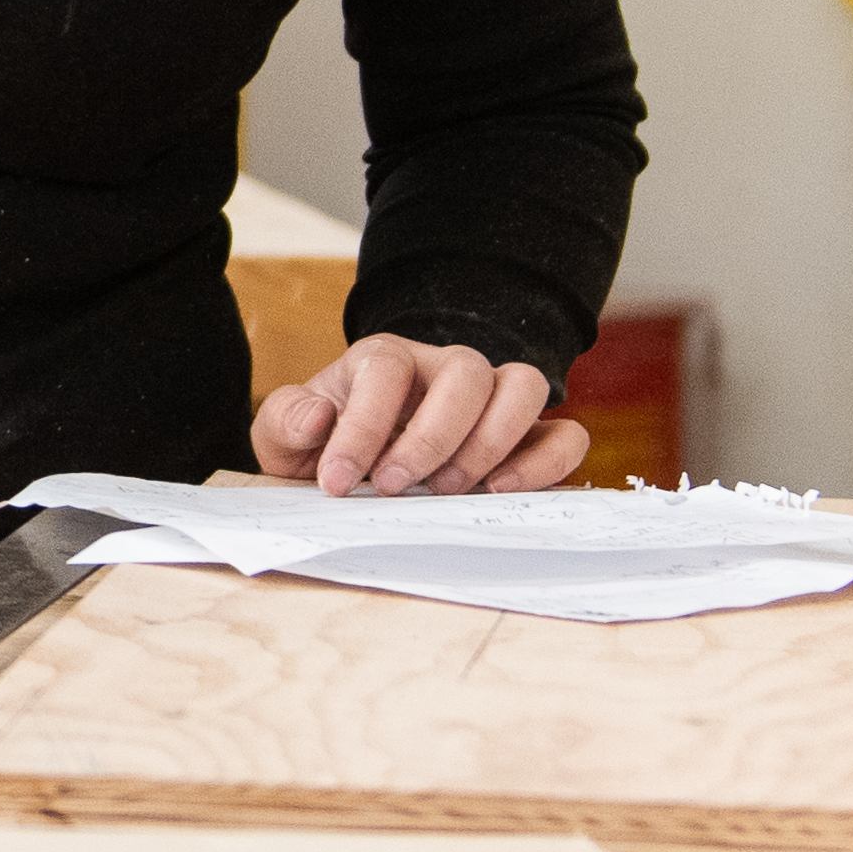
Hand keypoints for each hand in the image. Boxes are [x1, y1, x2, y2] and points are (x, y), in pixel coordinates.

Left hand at [250, 336, 594, 497]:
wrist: (359, 465)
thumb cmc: (327, 445)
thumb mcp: (286, 436)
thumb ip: (286, 420)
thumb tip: (317, 417)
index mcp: (384, 359)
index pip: (386, 368)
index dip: (361, 426)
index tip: (335, 481)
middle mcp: (445, 368)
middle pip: (466, 371)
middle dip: (430, 437)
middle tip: (392, 487)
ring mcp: (492, 399)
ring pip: (524, 387)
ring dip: (491, 442)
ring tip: (446, 490)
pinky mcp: (528, 438)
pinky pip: (566, 435)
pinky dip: (545, 463)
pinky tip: (501, 492)